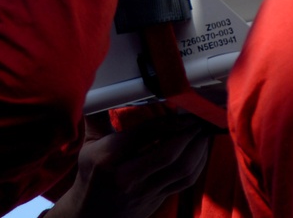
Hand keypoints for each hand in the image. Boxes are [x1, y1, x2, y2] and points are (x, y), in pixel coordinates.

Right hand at [44, 114, 210, 217]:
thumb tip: (105, 88)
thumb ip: (99, 117)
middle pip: (168, 152)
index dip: (166, 120)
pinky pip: (185, 181)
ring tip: (203, 128)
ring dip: (198, 146)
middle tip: (198, 114)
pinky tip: (201, 148)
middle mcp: (128, 176)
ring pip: (181, 168)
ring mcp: (145, 191)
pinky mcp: (158, 199)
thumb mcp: (89, 146)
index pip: (143, 133)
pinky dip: (198, 162)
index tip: (179, 107)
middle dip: (188, 131)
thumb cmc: (91, 176)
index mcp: (107, 158)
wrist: (91, 216)